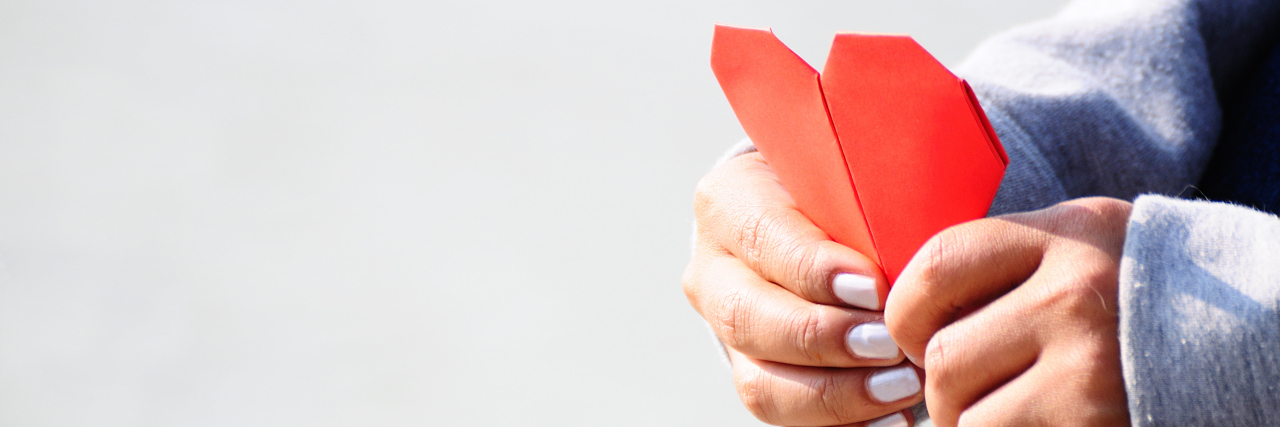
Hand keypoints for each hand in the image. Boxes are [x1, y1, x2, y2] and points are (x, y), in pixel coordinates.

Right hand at [683, 153, 921, 425]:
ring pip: (761, 382)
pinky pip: (788, 418)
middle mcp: (714, 273)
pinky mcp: (755, 376)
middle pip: (749, 318)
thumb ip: (867, 194)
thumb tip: (918, 239)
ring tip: (901, 389)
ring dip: (836, 394)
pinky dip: (843, 425)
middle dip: (824, 339)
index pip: (763, 239)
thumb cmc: (844, 192)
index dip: (815, 270)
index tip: (876, 289)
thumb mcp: (847, 175)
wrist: (818, 221)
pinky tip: (890, 422)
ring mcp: (728, 334)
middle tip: (891, 346)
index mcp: (729, 205)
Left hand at [884, 197, 1131, 425]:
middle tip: (968, 394)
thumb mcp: (1087, 259)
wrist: (1265, 373)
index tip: (918, 340)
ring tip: (1007, 414)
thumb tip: (899, 308)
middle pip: (943, 352)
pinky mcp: (1091, 418)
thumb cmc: (1142, 317)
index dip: (906, 314)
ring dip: (967, 422)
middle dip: (940, 388)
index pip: (938, 263)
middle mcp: (1076, 289)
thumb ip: (1009, 266)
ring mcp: (1088, 358)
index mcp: (1068, 235)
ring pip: (959, 407)